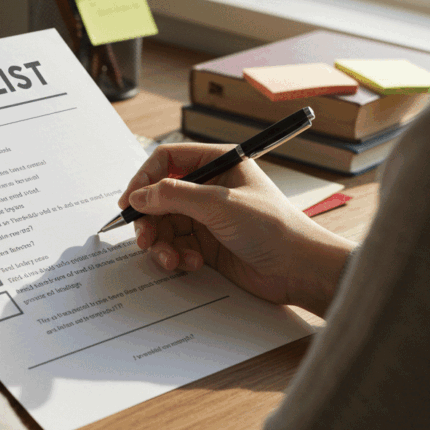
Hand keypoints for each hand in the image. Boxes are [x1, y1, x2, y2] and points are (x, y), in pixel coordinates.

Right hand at [118, 143, 355, 315]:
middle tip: (144, 238)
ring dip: (162, 243)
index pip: (168, 160)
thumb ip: (175, 197)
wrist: (300, 269)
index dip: (144, 179)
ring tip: (170, 259)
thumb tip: (139, 196)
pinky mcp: (208, 244)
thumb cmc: (272, 227)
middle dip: (150, 219)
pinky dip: (177, 256)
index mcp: (218, 163)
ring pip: (165, 225)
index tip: (129, 203)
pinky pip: (176, 246)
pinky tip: (192, 264)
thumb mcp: (219, 205)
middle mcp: (210, 188)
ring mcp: (208, 217)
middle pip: (160, 196)